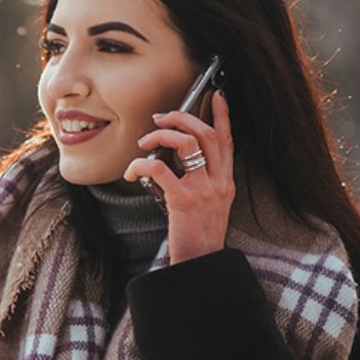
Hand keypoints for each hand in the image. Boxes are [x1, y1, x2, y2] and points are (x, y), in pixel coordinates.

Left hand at [123, 89, 234, 264]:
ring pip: (186, 144)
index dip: (222, 115)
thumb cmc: (198, 235)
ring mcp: (203, 190)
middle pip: (205, 134)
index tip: (216, 95)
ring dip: (161, 136)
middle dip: (181, 118)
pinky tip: (132, 170)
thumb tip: (174, 159)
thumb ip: (201, 181)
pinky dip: (141, 164)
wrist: (200, 265)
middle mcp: (219, 182)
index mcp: (225, 181)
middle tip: (160, 119)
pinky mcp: (183, 201)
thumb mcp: (210, 204)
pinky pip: (160, 169)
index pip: (227, 140)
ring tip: (145, 143)